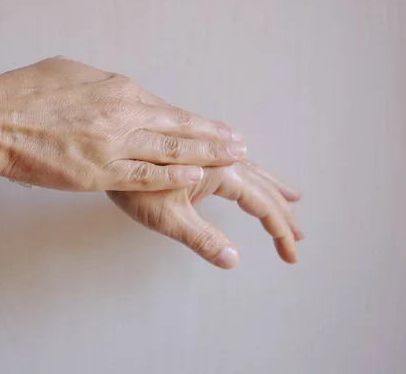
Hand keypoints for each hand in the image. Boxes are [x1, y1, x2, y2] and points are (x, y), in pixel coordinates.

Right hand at [0, 57, 245, 190]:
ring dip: (206, 155)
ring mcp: (114, 145)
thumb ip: (104, 85)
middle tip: (240, 143)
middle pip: (179, 128)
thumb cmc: (26, 92)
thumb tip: (122, 92)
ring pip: (171, 151)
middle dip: (214, 137)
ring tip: (232, 158)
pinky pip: (145, 175)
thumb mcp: (72, 73)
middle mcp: (123, 115)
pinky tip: (197, 178)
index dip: (196, 121)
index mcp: (119, 90)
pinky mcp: (99, 172)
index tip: (217, 126)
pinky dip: (174, 177)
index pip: (167, 109)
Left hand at [107, 160, 303, 268]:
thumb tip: (233, 259)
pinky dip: (250, 170)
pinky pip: (233, 158)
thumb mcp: (167, 218)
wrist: (106, 147)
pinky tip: (248, 168)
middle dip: (282, 213)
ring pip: (249, 168)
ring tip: (291, 196)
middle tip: (299, 235)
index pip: (261, 204)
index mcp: (220, 172)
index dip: (279, 231)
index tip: (292, 255)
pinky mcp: (195, 145)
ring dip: (271, 187)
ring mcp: (208, 148)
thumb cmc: (132, 185)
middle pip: (261, 186)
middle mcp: (220, 155)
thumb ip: (202, 238)